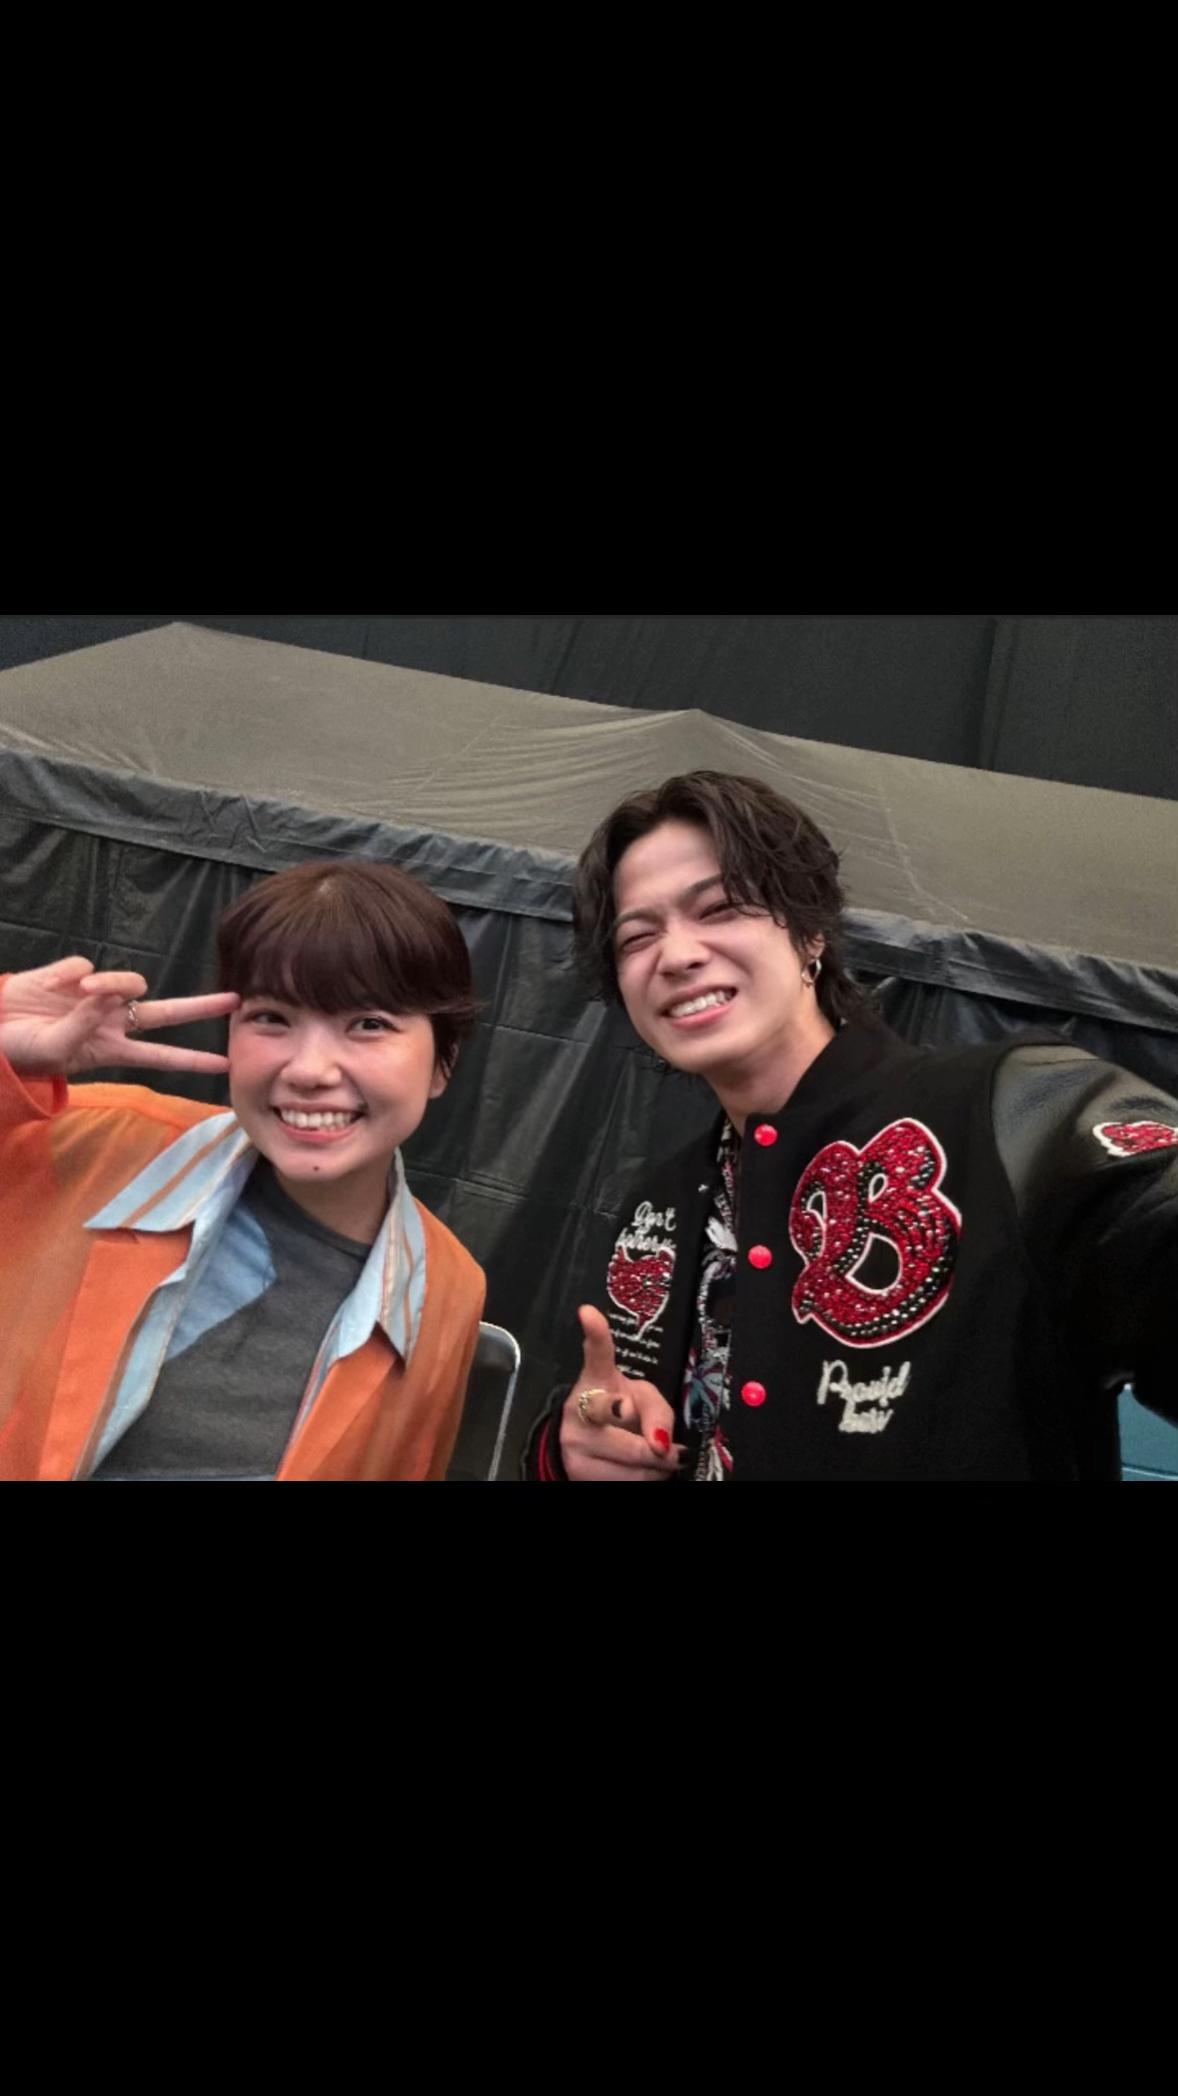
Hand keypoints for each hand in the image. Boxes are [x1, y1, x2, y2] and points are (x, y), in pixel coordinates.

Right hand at [0, 958, 239, 1077]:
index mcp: (110, 1049)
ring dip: (111, 984)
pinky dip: (67, 977)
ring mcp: (95, 996)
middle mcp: (111, 1021)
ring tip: (80, 992)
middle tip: (236, 1000)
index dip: (191, 1061)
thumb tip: (110, 995)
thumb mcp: (56, 1049)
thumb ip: (84, 1025)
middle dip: (200, 1007)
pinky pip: (84, 968)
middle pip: (165, 1012)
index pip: (160, 1056)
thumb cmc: (22, 1051)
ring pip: (126, 982)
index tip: (225, 1064)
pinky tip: (48, 988)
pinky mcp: (75, 973)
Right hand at [559, 1304, 684, 1480]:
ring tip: (662, 1460)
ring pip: (631, 1457)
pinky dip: (648, 1478)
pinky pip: (626, 1481)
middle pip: (623, 1415)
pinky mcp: (577, 1471)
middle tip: (668, 1447)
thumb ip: (658, 1412)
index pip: (596, 1354)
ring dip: (659, 1463)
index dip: (596, 1334)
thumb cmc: (620, 1414)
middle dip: (654, 1436)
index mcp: (597, 1378)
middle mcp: (581, 1406)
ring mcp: (575, 1441)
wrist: (584, 1445)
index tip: (588, 1313)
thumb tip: (663, 1446)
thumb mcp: (641, 1400)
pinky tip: (648, 1471)